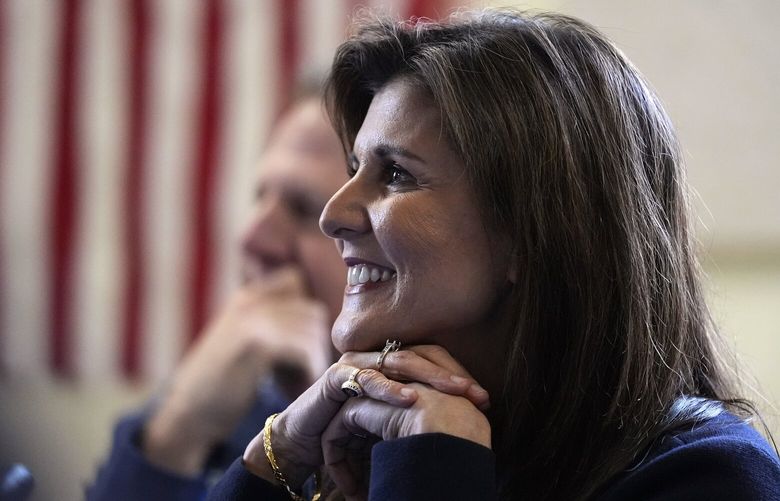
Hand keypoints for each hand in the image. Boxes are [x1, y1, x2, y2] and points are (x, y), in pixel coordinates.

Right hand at [143, 267, 330, 474]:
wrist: (187, 415)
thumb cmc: (220, 385)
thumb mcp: (242, 341)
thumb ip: (270, 324)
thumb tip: (317, 321)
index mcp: (245, 297)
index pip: (295, 280)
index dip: (306, 314)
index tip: (301, 345)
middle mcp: (249, 301)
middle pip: (312, 311)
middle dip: (315, 343)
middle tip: (303, 373)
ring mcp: (252, 320)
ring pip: (313, 332)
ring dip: (314, 361)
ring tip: (298, 384)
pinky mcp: (256, 344)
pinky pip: (305, 350)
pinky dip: (308, 372)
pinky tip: (294, 391)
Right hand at [241, 345, 489, 490]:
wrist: (305, 444)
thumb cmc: (352, 434)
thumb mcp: (393, 423)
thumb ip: (420, 413)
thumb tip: (469, 421)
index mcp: (391, 362)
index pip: (433, 358)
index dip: (458, 373)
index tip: (484, 398)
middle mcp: (375, 356)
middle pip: (422, 355)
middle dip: (452, 374)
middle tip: (478, 394)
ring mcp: (356, 363)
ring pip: (400, 361)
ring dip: (430, 377)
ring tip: (456, 391)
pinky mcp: (336, 377)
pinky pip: (367, 378)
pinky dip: (389, 389)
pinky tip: (410, 399)